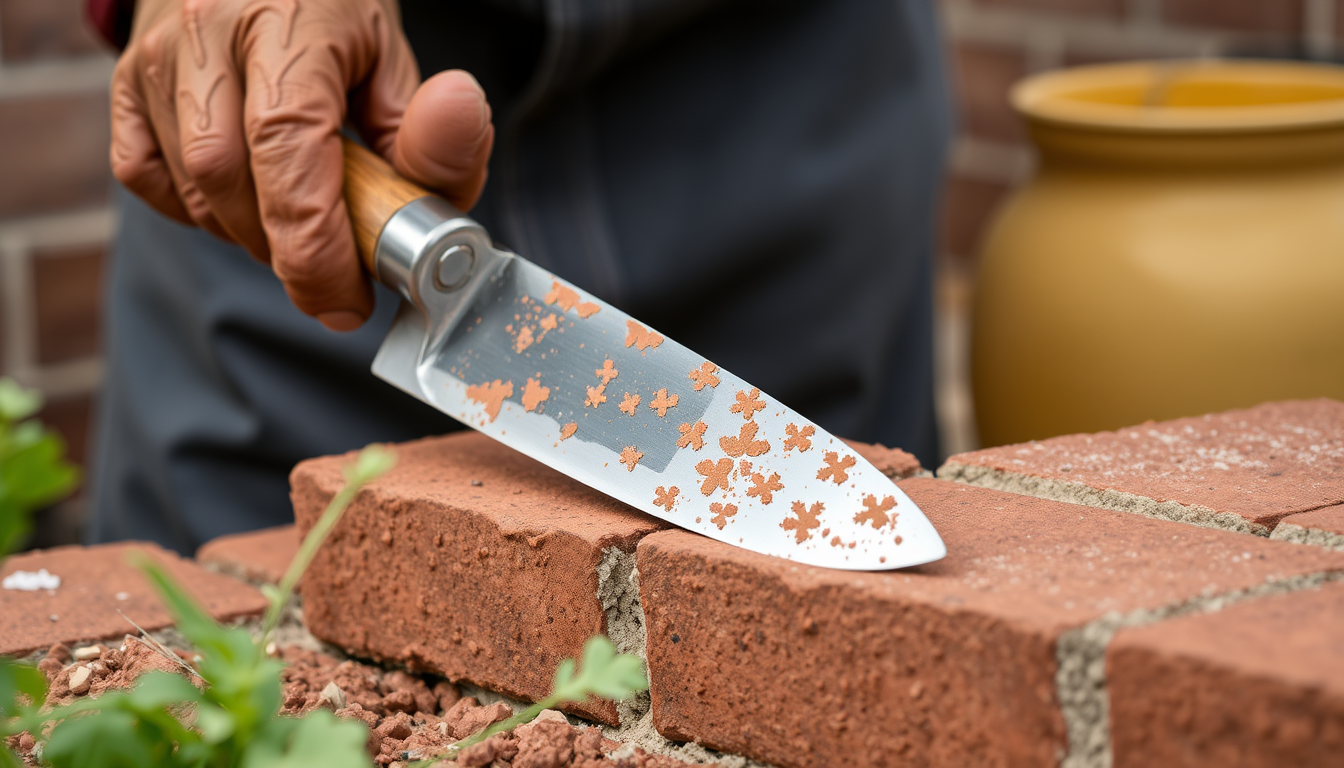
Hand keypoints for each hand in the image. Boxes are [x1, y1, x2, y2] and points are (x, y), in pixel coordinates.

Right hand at [111, 0, 494, 330]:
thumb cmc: (334, 18)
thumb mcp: (397, 60)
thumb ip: (428, 141)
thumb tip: (441, 214)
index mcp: (291, 18)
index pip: (287, 144)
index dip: (314, 242)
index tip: (346, 302)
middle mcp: (207, 28)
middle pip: (227, 177)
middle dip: (284, 248)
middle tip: (334, 270)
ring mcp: (155, 56)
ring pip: (190, 187)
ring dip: (247, 233)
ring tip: (297, 220)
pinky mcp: (122, 83)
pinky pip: (148, 177)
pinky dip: (197, 211)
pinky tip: (241, 197)